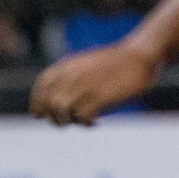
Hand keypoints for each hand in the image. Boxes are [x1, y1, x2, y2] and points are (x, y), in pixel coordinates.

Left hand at [29, 40, 159, 126]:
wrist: (141, 55)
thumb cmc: (114, 64)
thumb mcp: (84, 64)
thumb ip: (68, 77)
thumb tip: (51, 102)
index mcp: (68, 65)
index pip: (42, 86)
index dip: (37, 103)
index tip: (40, 115)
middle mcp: (73, 74)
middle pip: (49, 103)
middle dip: (54, 117)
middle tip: (68, 121)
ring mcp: (87, 84)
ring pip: (61, 110)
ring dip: (69, 121)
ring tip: (83, 121)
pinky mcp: (101, 95)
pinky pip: (81, 116)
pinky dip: (86, 122)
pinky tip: (95, 121)